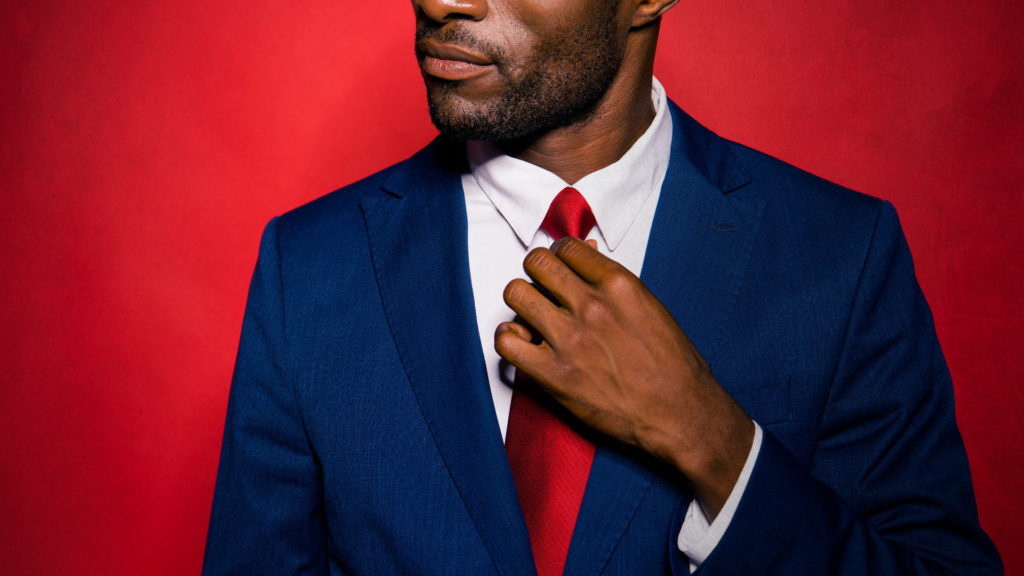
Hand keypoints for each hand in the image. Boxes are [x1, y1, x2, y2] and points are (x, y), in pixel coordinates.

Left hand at [495, 238, 753, 518]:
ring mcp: (570, 340)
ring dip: (522, 303)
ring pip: (515, 294)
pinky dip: (510, 340)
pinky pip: (506, 342)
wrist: (680, 415)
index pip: (567, 247)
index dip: (560, 256)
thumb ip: (612, 282)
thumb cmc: (672, 365)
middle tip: (544, 290)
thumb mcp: (650, 308)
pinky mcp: (554, 375)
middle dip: (537, 273)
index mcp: (619, 285)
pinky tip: (525, 346)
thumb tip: (585, 252)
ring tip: (534, 318)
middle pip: (536, 263)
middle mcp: (591, 306)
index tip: (561, 270)